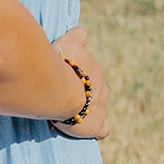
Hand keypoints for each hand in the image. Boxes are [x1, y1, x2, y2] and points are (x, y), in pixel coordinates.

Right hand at [50, 26, 110, 140]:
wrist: (61, 91)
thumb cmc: (61, 65)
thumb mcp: (67, 43)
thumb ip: (76, 37)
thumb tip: (81, 33)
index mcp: (93, 70)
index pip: (90, 71)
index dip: (80, 75)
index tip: (69, 77)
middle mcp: (101, 86)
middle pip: (94, 89)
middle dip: (83, 92)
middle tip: (62, 96)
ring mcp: (101, 106)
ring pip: (98, 107)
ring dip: (87, 109)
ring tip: (69, 113)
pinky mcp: (97, 125)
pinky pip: (102, 129)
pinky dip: (97, 129)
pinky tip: (88, 130)